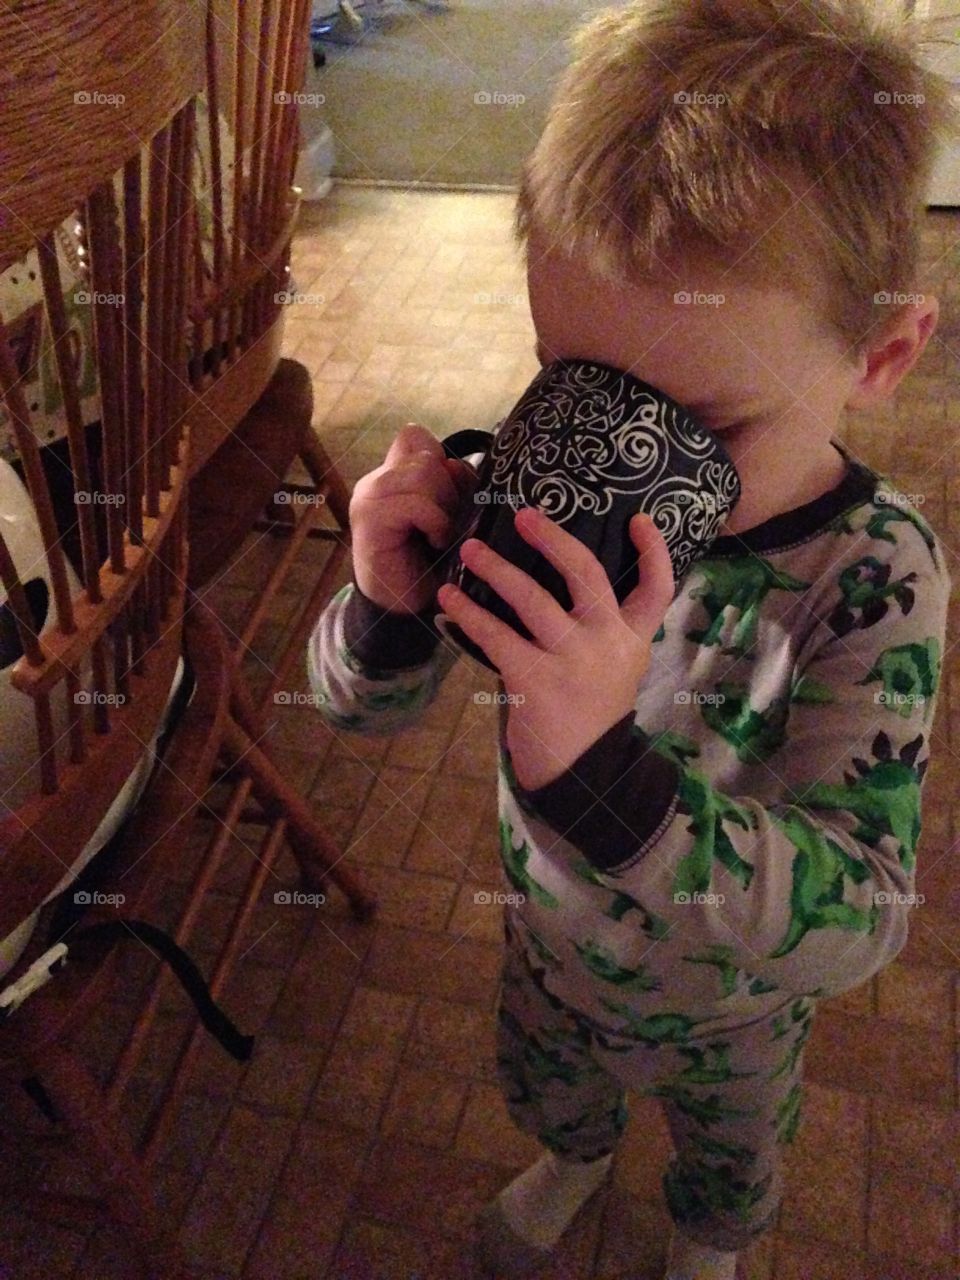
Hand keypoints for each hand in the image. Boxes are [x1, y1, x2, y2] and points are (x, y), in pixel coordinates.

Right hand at [350, 424, 478, 613]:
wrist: (402, 607)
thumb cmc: (427, 562)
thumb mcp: (449, 515)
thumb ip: (454, 486)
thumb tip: (459, 466)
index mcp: (393, 475)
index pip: (415, 436)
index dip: (441, 460)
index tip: (449, 496)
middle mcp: (376, 480)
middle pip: (425, 453)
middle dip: (449, 488)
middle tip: (447, 523)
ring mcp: (369, 497)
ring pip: (423, 473)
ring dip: (443, 506)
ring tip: (441, 533)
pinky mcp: (371, 519)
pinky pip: (417, 503)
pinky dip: (435, 522)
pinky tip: (436, 542)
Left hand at [436, 507, 674, 790]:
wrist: (580, 775)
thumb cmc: (587, 715)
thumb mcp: (613, 670)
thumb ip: (599, 631)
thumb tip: (549, 580)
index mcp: (632, 640)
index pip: (658, 589)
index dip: (654, 550)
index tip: (639, 517)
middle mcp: (609, 644)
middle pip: (588, 575)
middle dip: (554, 539)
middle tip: (524, 514)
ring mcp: (575, 661)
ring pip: (533, 599)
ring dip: (497, 570)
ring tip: (470, 550)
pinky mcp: (538, 681)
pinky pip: (498, 637)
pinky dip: (469, 614)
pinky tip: (448, 600)